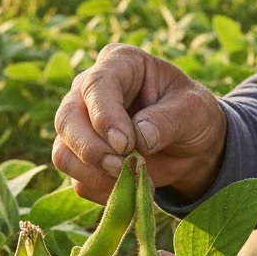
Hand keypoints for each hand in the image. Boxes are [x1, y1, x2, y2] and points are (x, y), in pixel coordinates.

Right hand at [52, 43, 226, 204]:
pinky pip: (78, 182)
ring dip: (97, 175)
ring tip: (136, 178)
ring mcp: (79, 127)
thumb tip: (140, 138)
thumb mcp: (193, 110)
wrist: (188, 144)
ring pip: (63, 154)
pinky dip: (104, 191)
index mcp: (119, 64)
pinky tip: (132, 186)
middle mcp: (87, 92)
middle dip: (92, 150)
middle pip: (67, 120)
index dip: (105, 116)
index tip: (124, 144)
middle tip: (124, 167)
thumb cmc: (190, 114)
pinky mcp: (80, 160)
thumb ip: (168, 120)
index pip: (96, 85)